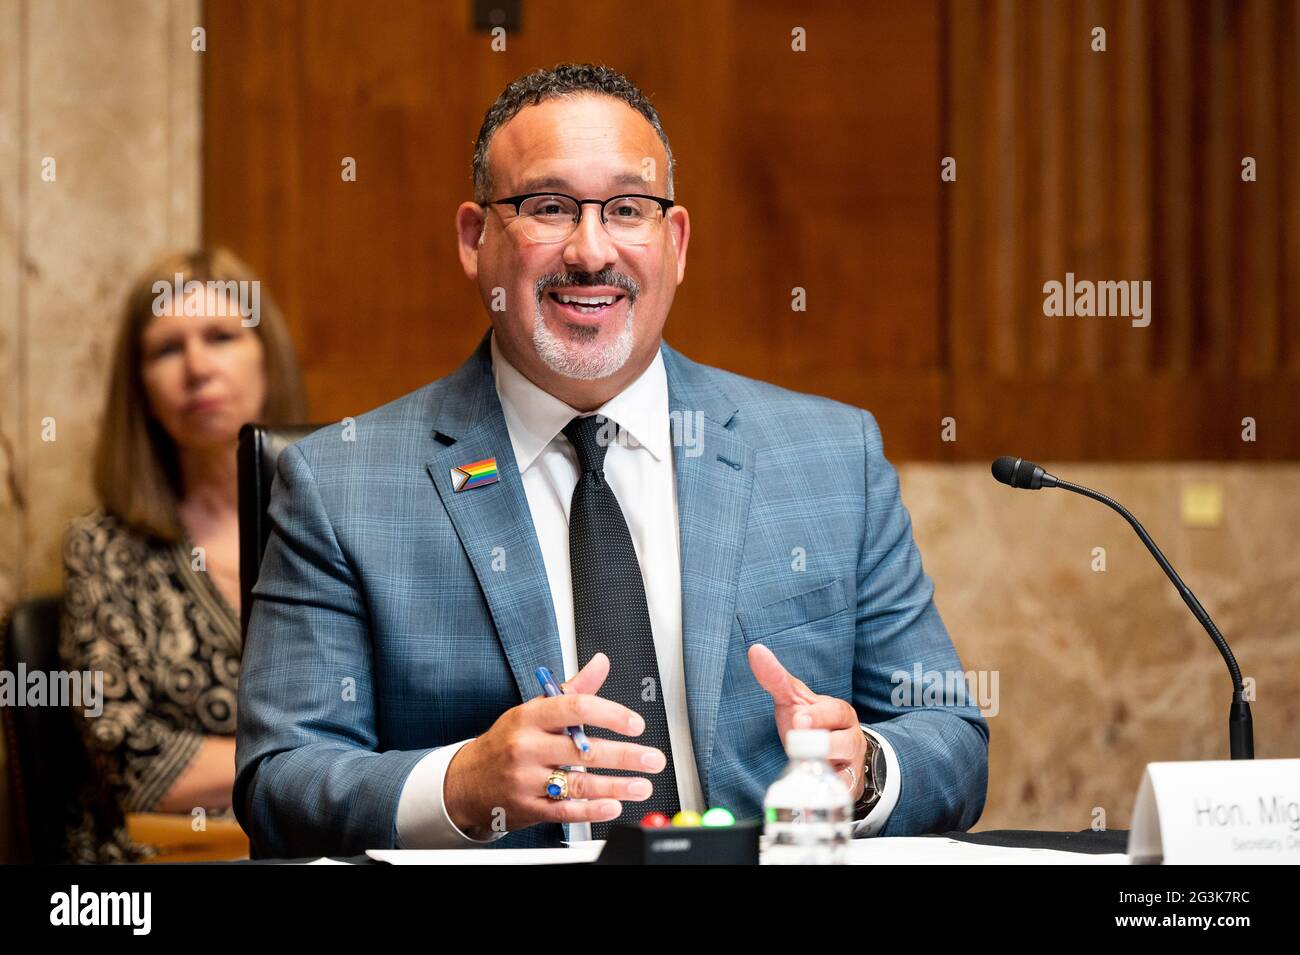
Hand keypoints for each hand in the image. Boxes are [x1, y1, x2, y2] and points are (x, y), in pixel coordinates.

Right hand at [443, 652, 666, 836]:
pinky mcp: (528, 807)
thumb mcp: (533, 709)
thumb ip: (572, 689)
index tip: (636, 723)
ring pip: (577, 782)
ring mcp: (526, 779)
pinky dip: (591, 809)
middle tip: (653, 758)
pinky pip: (565, 810)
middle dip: (624, 755)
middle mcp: (526, 747)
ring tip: (643, 785)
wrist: (467, 781)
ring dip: (616, 786)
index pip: (574, 708)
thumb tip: (601, 662)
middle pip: (582, 750)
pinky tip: (614, 805)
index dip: (610, 715)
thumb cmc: (507, 741)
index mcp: (530, 716)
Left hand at [747, 643, 866, 800]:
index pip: (834, 712)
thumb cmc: (812, 723)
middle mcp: (852, 737)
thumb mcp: (793, 700)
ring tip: (804, 765)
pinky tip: (812, 789)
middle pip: (844, 742)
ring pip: (846, 770)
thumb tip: (755, 650)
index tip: (799, 720)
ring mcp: (853, 765)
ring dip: (822, 769)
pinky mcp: (848, 789)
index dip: (817, 716)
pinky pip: (840, 794)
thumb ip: (776, 678)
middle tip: (799, 742)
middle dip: (821, 744)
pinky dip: (826, 794)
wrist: (833, 755)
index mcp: (840, 712)